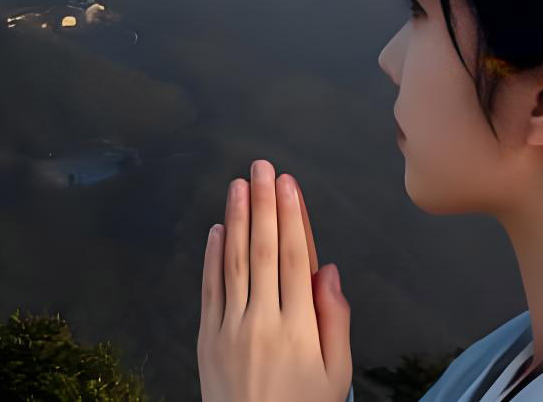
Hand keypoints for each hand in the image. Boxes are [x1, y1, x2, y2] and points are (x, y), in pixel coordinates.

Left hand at [197, 160, 352, 401]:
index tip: (290, 186)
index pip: (294, 260)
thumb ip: (335, 321)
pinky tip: (216, 228)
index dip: (292, 218)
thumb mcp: (335, 374)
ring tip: (238, 185)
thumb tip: (328, 271)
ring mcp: (230, 328)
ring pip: (233, 262)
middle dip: (264, 205)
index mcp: (299, 329)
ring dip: (235, 219)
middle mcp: (262, 322)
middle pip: (262, 251)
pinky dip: (211, 256)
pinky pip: (210, 288)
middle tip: (263, 168)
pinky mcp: (207, 336)